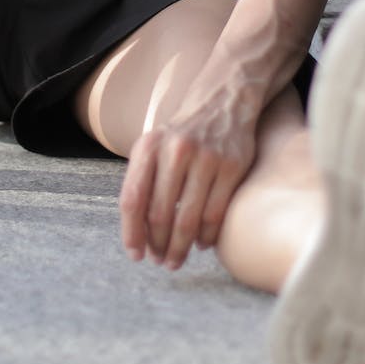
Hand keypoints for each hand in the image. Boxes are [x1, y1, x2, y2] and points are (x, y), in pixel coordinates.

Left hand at [119, 94, 257, 269]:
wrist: (224, 102)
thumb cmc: (181, 135)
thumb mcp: (154, 147)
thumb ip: (142, 183)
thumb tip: (138, 234)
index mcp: (149, 147)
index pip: (133, 199)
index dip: (132, 233)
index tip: (136, 255)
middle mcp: (175, 151)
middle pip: (160, 214)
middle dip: (158, 245)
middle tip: (160, 261)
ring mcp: (206, 158)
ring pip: (189, 219)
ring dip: (181, 247)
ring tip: (176, 259)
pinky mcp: (232, 165)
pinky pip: (216, 213)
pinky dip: (206, 236)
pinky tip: (201, 243)